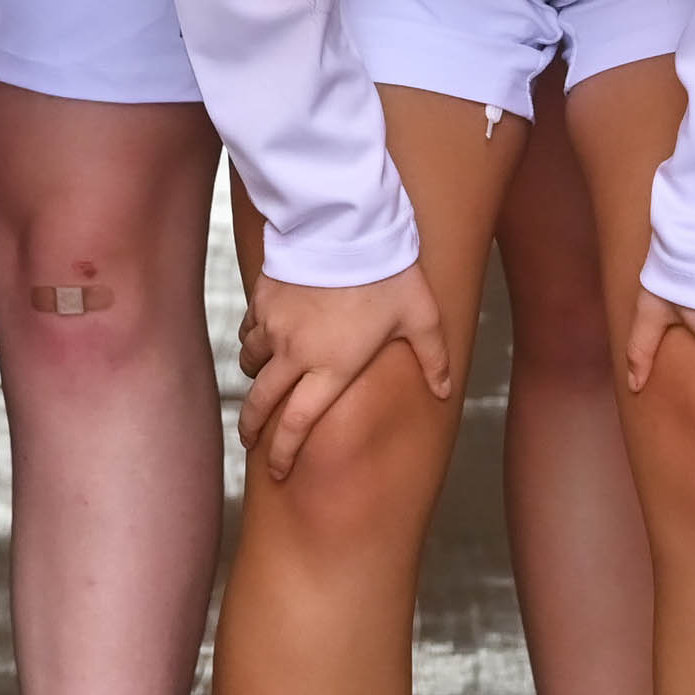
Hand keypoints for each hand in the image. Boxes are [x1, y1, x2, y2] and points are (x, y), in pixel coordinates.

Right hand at [233, 268, 453, 480]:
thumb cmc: (388, 273)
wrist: (346, 224)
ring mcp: (275, 325)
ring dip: (253, 378)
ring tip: (258, 383)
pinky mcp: (264, 298)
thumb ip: (433, 358)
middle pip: (261, 402)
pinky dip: (252, 339)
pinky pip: (249, 328)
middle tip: (248, 440)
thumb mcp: (421, 317)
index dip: (283, 453)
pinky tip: (259, 338)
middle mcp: (296, 354)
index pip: (297, 424)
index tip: (276, 470)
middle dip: (251, 426)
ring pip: (250, 362)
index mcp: (332, 368)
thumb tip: (445, 392)